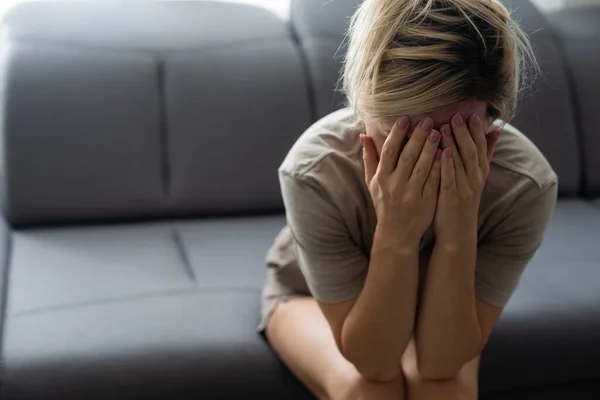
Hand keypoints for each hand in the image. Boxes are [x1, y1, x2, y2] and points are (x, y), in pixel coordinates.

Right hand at [361, 116, 441, 247]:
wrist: (396, 233)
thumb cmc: (384, 203)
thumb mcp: (372, 182)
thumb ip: (369, 158)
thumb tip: (364, 134)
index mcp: (381, 178)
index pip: (389, 151)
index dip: (397, 134)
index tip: (405, 119)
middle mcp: (395, 185)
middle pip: (407, 156)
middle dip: (418, 137)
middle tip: (428, 120)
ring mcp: (411, 194)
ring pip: (422, 167)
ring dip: (431, 148)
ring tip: (439, 132)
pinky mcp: (426, 202)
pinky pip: (434, 181)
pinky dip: (440, 166)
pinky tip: (447, 153)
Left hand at [435, 114, 499, 245]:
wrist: (457, 232)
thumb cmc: (462, 201)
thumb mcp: (475, 177)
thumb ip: (484, 154)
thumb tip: (496, 131)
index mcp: (480, 172)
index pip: (481, 147)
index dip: (477, 131)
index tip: (472, 114)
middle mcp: (475, 179)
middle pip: (472, 151)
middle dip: (465, 132)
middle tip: (456, 115)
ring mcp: (465, 189)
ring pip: (461, 163)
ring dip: (454, 144)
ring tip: (446, 127)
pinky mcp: (452, 198)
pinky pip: (450, 178)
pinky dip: (447, 164)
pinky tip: (441, 152)